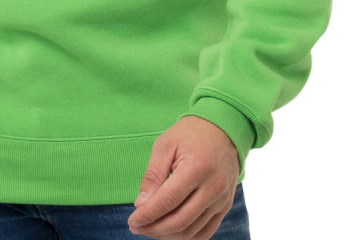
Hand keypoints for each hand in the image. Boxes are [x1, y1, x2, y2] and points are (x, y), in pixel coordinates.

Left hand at [127, 116, 239, 239]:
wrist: (223, 129)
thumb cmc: (190, 134)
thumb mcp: (166, 144)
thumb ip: (153, 174)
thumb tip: (140, 204)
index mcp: (197, 167)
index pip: (168, 201)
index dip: (148, 214)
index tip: (132, 221)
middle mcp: (213, 187)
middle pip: (180, 220)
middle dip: (154, 228)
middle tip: (137, 227)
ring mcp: (222, 199)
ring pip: (191, 231)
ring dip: (168, 235)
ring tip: (150, 228)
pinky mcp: (225, 206)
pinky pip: (205, 233)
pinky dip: (186, 237)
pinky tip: (170, 232)